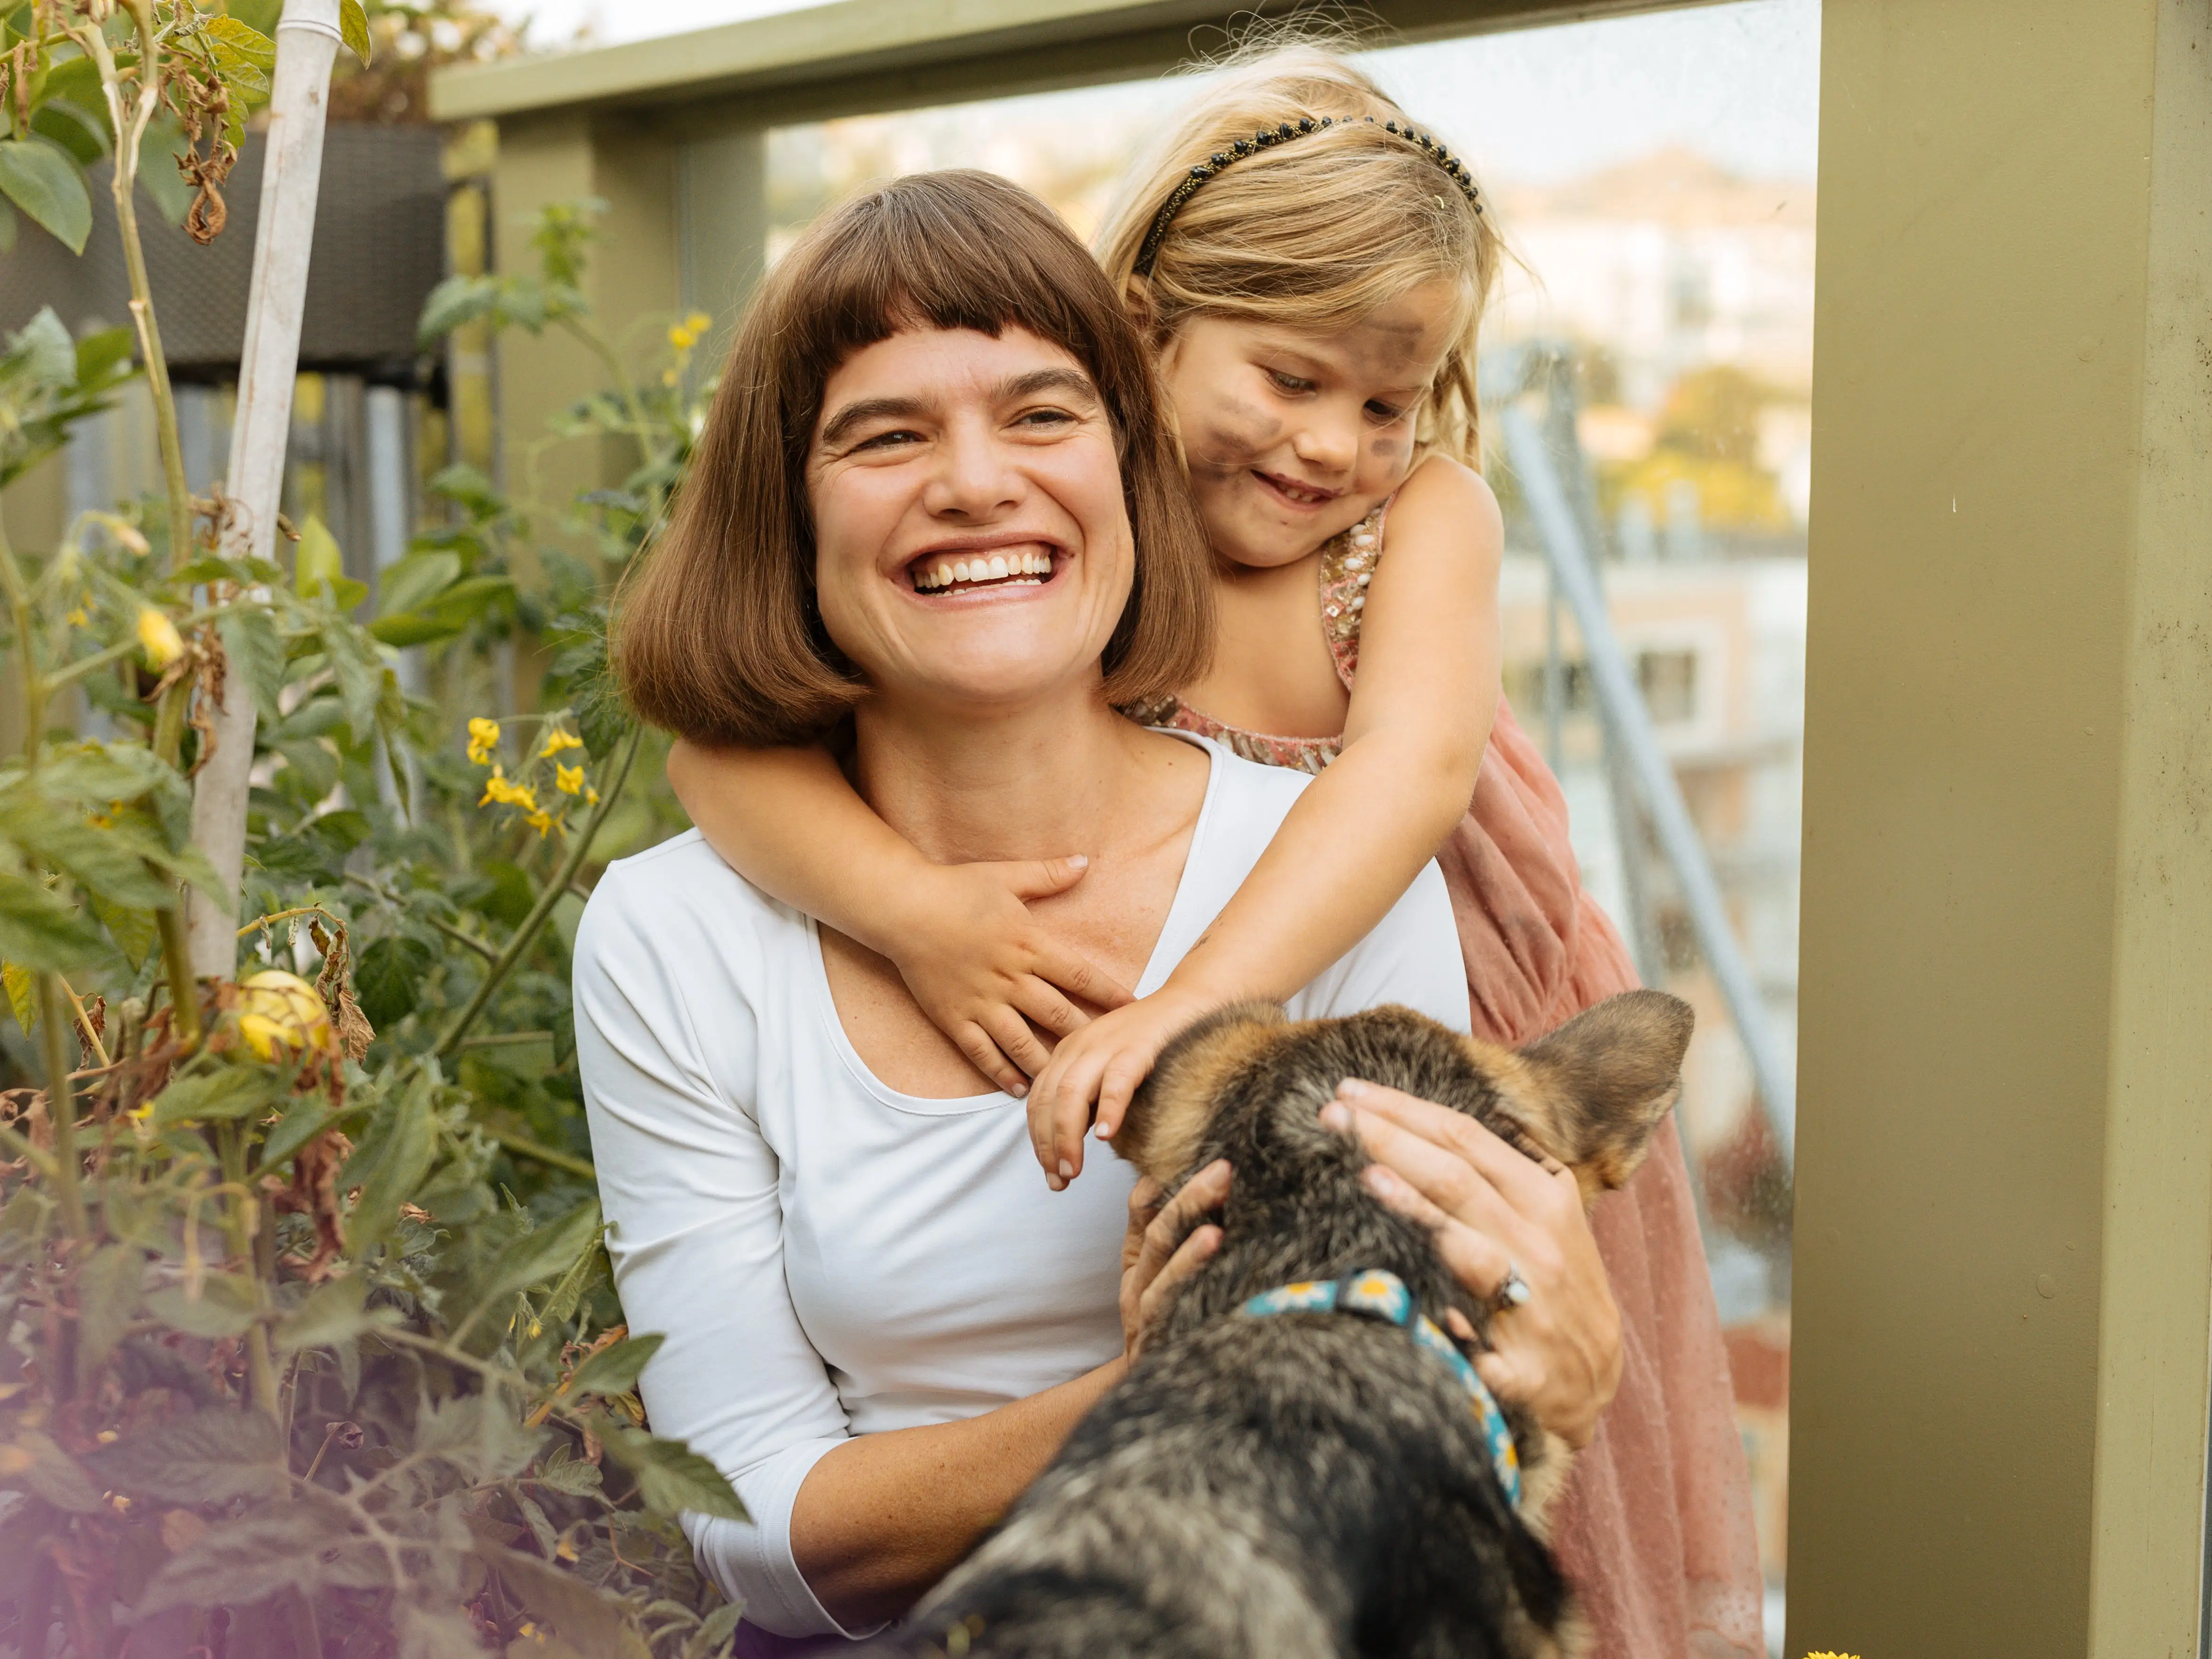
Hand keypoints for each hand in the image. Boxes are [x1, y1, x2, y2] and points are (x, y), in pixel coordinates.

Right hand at [887, 858, 1134, 1096]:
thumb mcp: (1006, 876)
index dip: (1110, 995)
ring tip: (1073, 1081)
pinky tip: (1021, 1088)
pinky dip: (1002, 1073)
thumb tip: (1085, 862)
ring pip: (1023, 1042)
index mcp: (1028, 945)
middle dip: (1089, 1036)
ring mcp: (981, 1002)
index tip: (1135, 1010)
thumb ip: (1048, 874)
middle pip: (1058, 1015)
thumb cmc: (956, 889)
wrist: (901, 907)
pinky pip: (982, 1053)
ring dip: (1050, 1062)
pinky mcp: (954, 1018)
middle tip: (1113, 1056)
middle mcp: (1009, 978)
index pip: (1080, 976)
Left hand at [1027, 981, 1221, 1188]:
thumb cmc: (1154, 1044)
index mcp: (1069, 1053)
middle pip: (1047, 1100)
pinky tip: (1107, 1137)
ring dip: (1068, 1136)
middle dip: (1048, 1145)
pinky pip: (1116, 1080)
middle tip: (1059, 1180)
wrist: (1192, 1002)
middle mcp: (1080, 1046)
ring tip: (1073, 1169)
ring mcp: (1107, 1044)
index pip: (1038, 1101)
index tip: (1050, 1173)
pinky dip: (1108, 1109)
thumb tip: (1080, 1144)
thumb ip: (1092, 1100)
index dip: (1039, 1140)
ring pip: (1071, 1093)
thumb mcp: (1110, 1070)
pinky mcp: (1139, 1045)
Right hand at [1117, 1160, 1229, 1364]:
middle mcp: (1138, 1283)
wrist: (1160, 1399)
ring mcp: (1147, 1310)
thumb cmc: (1171, 1327)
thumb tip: (1182, 1186)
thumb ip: (1170, 1238)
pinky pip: (1174, 1301)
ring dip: (1192, 1232)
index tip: (1198, 1148)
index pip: (1143, 1209)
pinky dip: (1193, 1272)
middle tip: (1225, 1168)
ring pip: (1164, 1263)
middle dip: (1191, 1196)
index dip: (1163, 1178)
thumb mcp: (1162, 1280)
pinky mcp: (1161, 1335)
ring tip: (1219, 1208)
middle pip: (1159, 1229)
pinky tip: (1215, 1248)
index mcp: (1139, 1262)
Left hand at [1322, 1078, 1620, 1448]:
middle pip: (1456, 1178)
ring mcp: (1532, 1307)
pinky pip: (1475, 1346)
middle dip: (1390, 1139)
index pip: (1465, 1136)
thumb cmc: (1558, 1286)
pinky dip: (1445, 1327)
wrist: (1594, 1380)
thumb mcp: (1550, 1215)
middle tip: (1332, 1115)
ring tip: (1363, 1175)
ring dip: (1415, 1210)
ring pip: (1466, 1246)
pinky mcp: (1520, 1371)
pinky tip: (1407, 1306)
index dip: (1405, 1109)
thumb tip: (1439, 1117)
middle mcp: (1539, 1244)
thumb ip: (1504, 1167)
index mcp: (1545, 1198)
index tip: (1351, 1091)